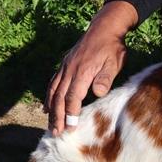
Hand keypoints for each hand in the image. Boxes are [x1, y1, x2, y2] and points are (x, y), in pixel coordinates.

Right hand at [44, 0, 137, 135]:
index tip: (70, 128)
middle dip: (57, 116)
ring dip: (51, 109)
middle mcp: (69, 70)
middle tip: (56, 133)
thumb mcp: (114, 63)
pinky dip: (48, 96)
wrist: (104, 29)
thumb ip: (105, 78)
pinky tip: (47, 106)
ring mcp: (65, 67)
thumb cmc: (112, 48)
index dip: (70, 114)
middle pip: (59, 97)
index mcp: (82, 72)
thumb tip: (98, 93)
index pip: (73, 97)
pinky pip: (53, 83)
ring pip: (53, 91)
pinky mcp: (64, 65)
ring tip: (50, 124)